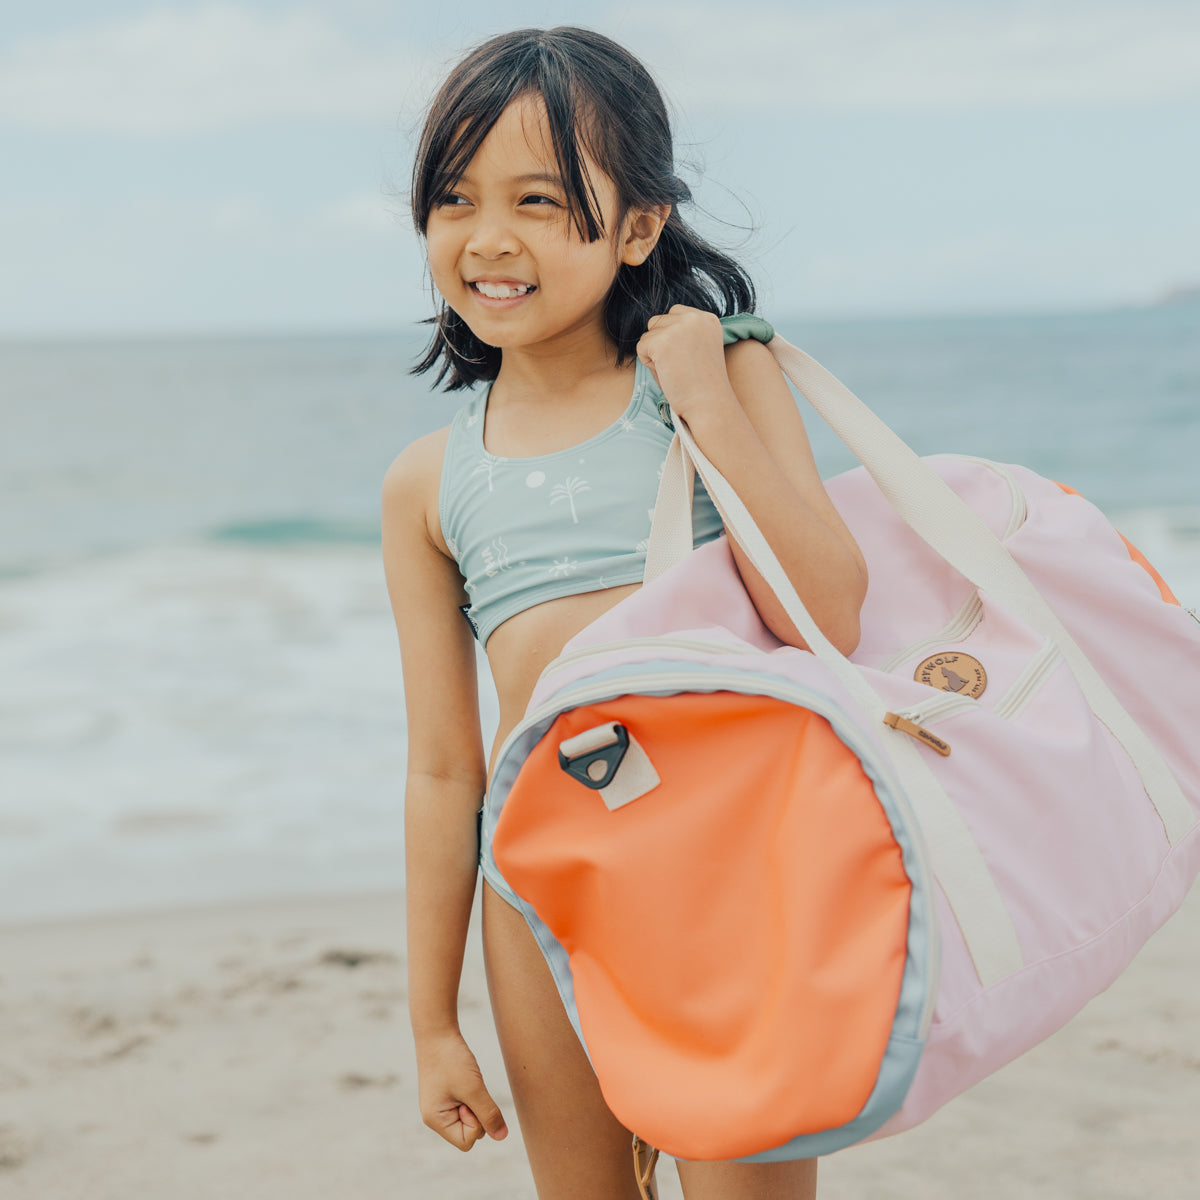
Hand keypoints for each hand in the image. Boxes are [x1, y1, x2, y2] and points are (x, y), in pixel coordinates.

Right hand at [416, 1031, 508, 1150]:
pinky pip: (467, 1105)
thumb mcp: (473, 1088)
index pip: (466, 1141)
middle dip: (477, 1111)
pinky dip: (472, 1094)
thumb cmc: (452, 1060)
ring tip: (466, 1081)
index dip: (477, 1123)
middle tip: (469, 1087)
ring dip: (476, 1101)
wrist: (437, 1031)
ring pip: (471, 1117)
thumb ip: (488, 1114)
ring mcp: (441, 1106)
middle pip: (470, 1132)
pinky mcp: (447, 1095)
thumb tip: (502, 1136)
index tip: (471, 1099)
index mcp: (436, 1121)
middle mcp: (436, 1118)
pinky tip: (465, 1079)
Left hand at [635, 305, 738, 424]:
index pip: (675, 314)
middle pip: (659, 321)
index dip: (672, 338)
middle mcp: (694, 317)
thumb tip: (654, 332)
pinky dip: (649, 364)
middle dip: (661, 344)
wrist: (709, 404)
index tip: (686, 359)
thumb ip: (682, 335)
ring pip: (649, 334)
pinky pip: (641, 347)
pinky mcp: (662, 341)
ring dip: (655, 353)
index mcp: (707, 319)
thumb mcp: (699, 349)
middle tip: (680, 366)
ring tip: (674, 370)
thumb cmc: (702, 385)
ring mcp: (678, 327)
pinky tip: (668, 374)